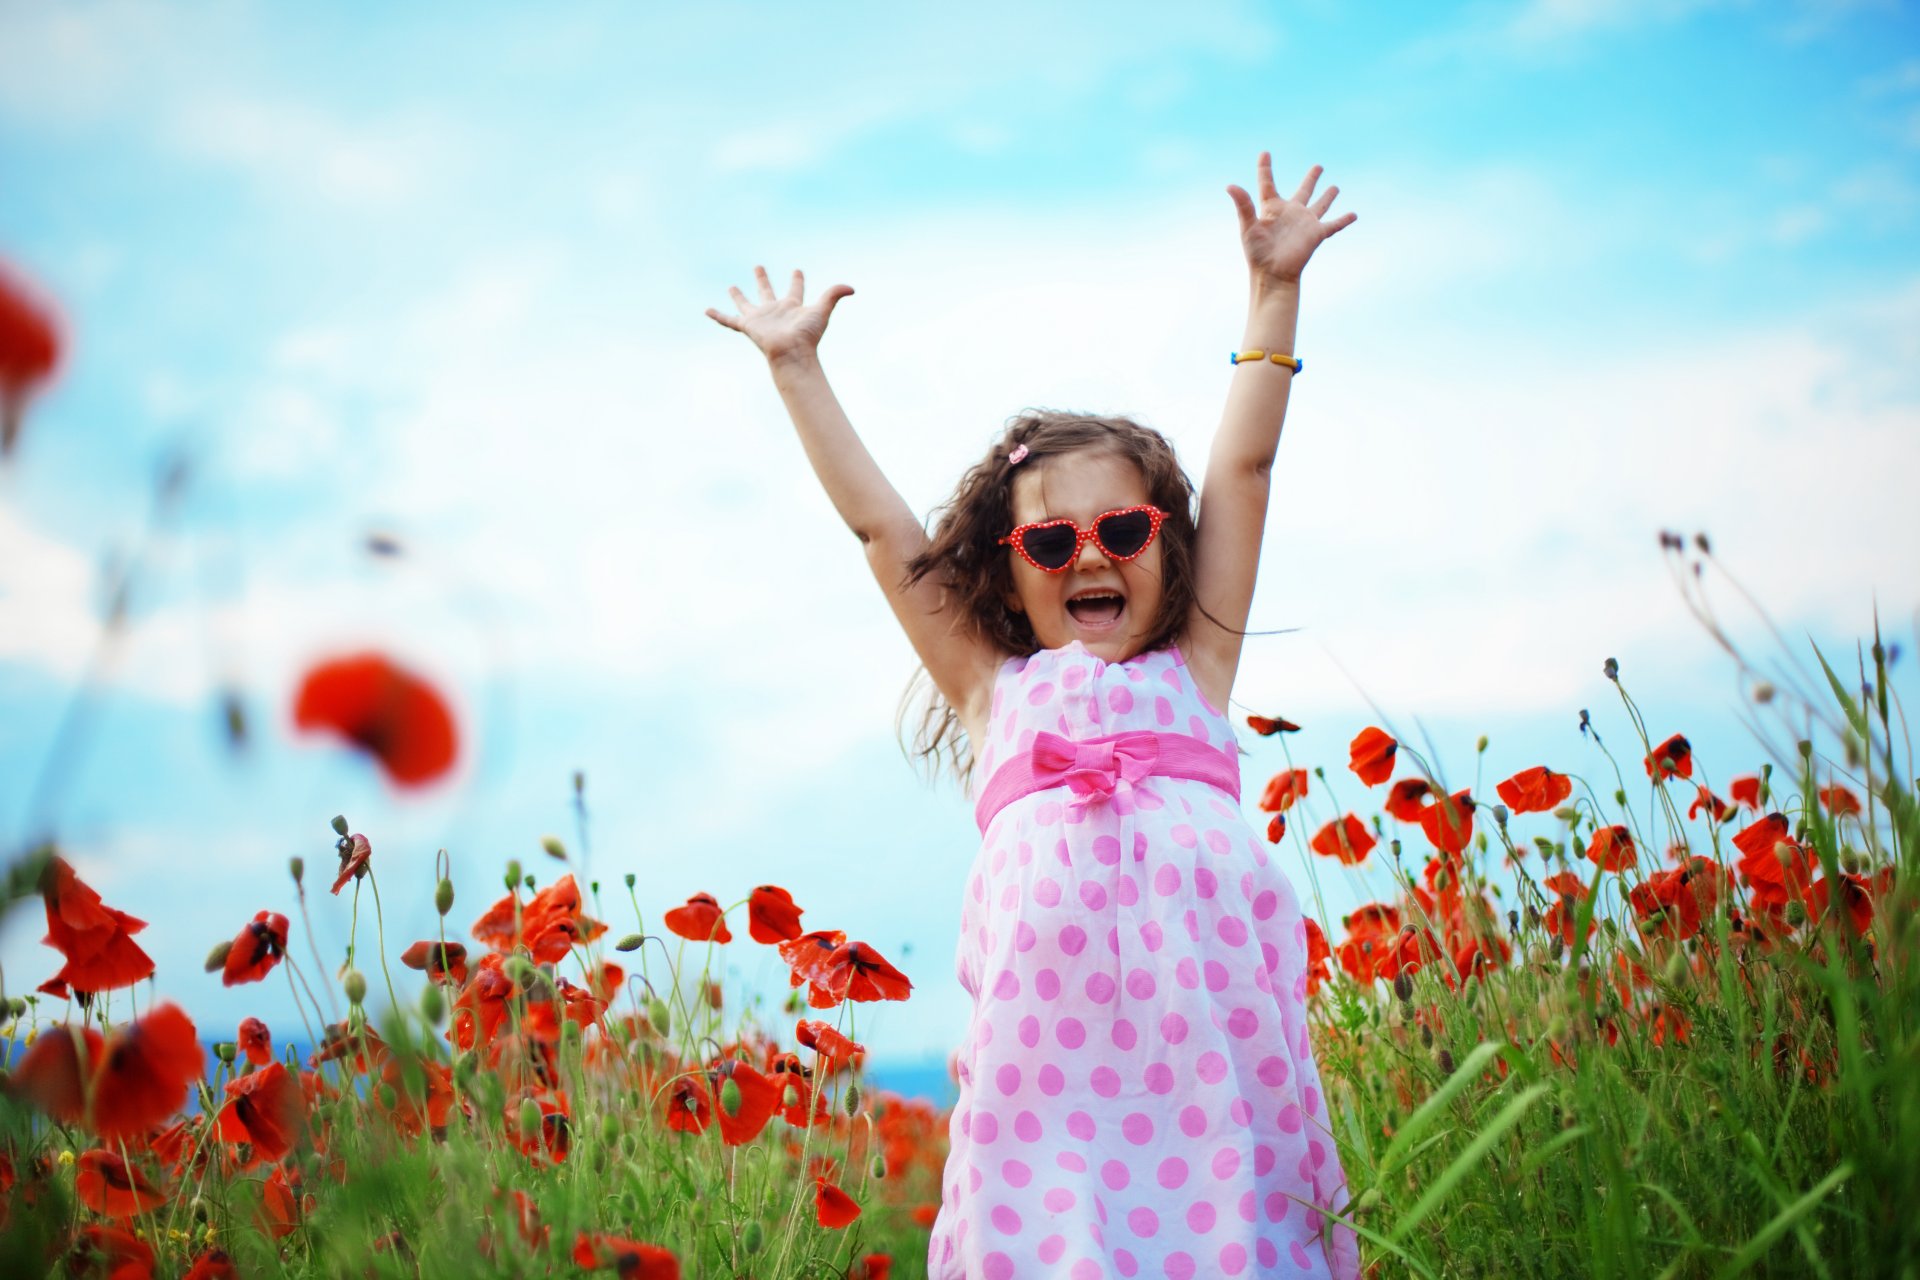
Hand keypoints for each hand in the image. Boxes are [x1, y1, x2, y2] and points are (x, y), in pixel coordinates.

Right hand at [705, 267, 853, 363]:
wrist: (792, 353)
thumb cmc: (807, 335)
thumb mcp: (822, 310)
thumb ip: (834, 295)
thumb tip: (851, 287)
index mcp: (791, 307)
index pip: (795, 290)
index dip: (797, 280)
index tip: (797, 270)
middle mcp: (774, 311)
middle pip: (767, 292)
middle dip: (763, 280)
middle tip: (758, 267)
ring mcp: (760, 319)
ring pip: (746, 304)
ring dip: (738, 296)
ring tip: (731, 287)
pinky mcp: (748, 326)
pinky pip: (729, 320)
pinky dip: (718, 316)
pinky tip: (706, 310)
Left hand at [1226, 154, 1355, 285]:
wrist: (1273, 275)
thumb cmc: (1257, 253)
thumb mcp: (1248, 227)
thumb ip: (1243, 205)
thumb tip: (1230, 186)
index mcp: (1272, 208)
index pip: (1268, 183)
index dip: (1265, 168)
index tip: (1265, 153)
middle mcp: (1291, 212)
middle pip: (1304, 190)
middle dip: (1311, 178)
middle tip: (1318, 166)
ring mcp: (1305, 222)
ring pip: (1320, 205)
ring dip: (1328, 196)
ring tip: (1335, 187)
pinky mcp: (1316, 234)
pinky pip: (1334, 225)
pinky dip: (1344, 220)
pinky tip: (1354, 214)